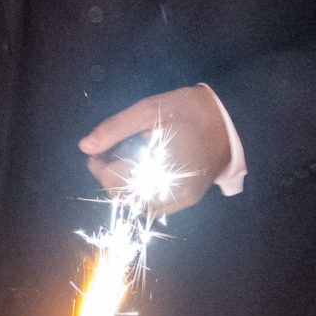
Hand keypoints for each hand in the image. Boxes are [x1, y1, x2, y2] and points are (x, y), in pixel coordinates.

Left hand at [79, 84, 233, 212]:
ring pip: (138, 204)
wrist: (231, 120)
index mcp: (160, 168)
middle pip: (124, 197)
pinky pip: (155, 204)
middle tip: (108, 154)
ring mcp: (182, 199)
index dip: (98, 167)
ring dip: (124, 186)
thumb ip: (114, 129)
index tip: (95, 151)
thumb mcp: (148, 110)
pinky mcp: (189, 199)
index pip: (114, 180)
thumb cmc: (188, 110)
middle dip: (109, 177)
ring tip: (125, 160)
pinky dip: (142, 192)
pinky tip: (143, 170)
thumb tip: (85, 147)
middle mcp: (171, 192)